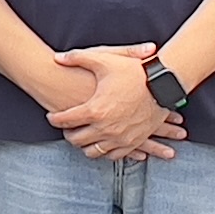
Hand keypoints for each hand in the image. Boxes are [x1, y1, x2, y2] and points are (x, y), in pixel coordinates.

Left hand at [44, 45, 183, 161]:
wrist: (163, 84)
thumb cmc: (133, 72)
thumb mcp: (104, 60)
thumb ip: (77, 58)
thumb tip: (57, 58)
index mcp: (94, 110)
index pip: (64, 121)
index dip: (54, 118)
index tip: (51, 115)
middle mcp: (105, 128)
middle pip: (76, 140)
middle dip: (68, 133)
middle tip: (66, 127)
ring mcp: (119, 138)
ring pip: (93, 152)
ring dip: (85, 145)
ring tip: (82, 136)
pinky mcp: (132, 142)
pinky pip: (113, 155)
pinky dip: (104, 151)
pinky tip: (101, 144)